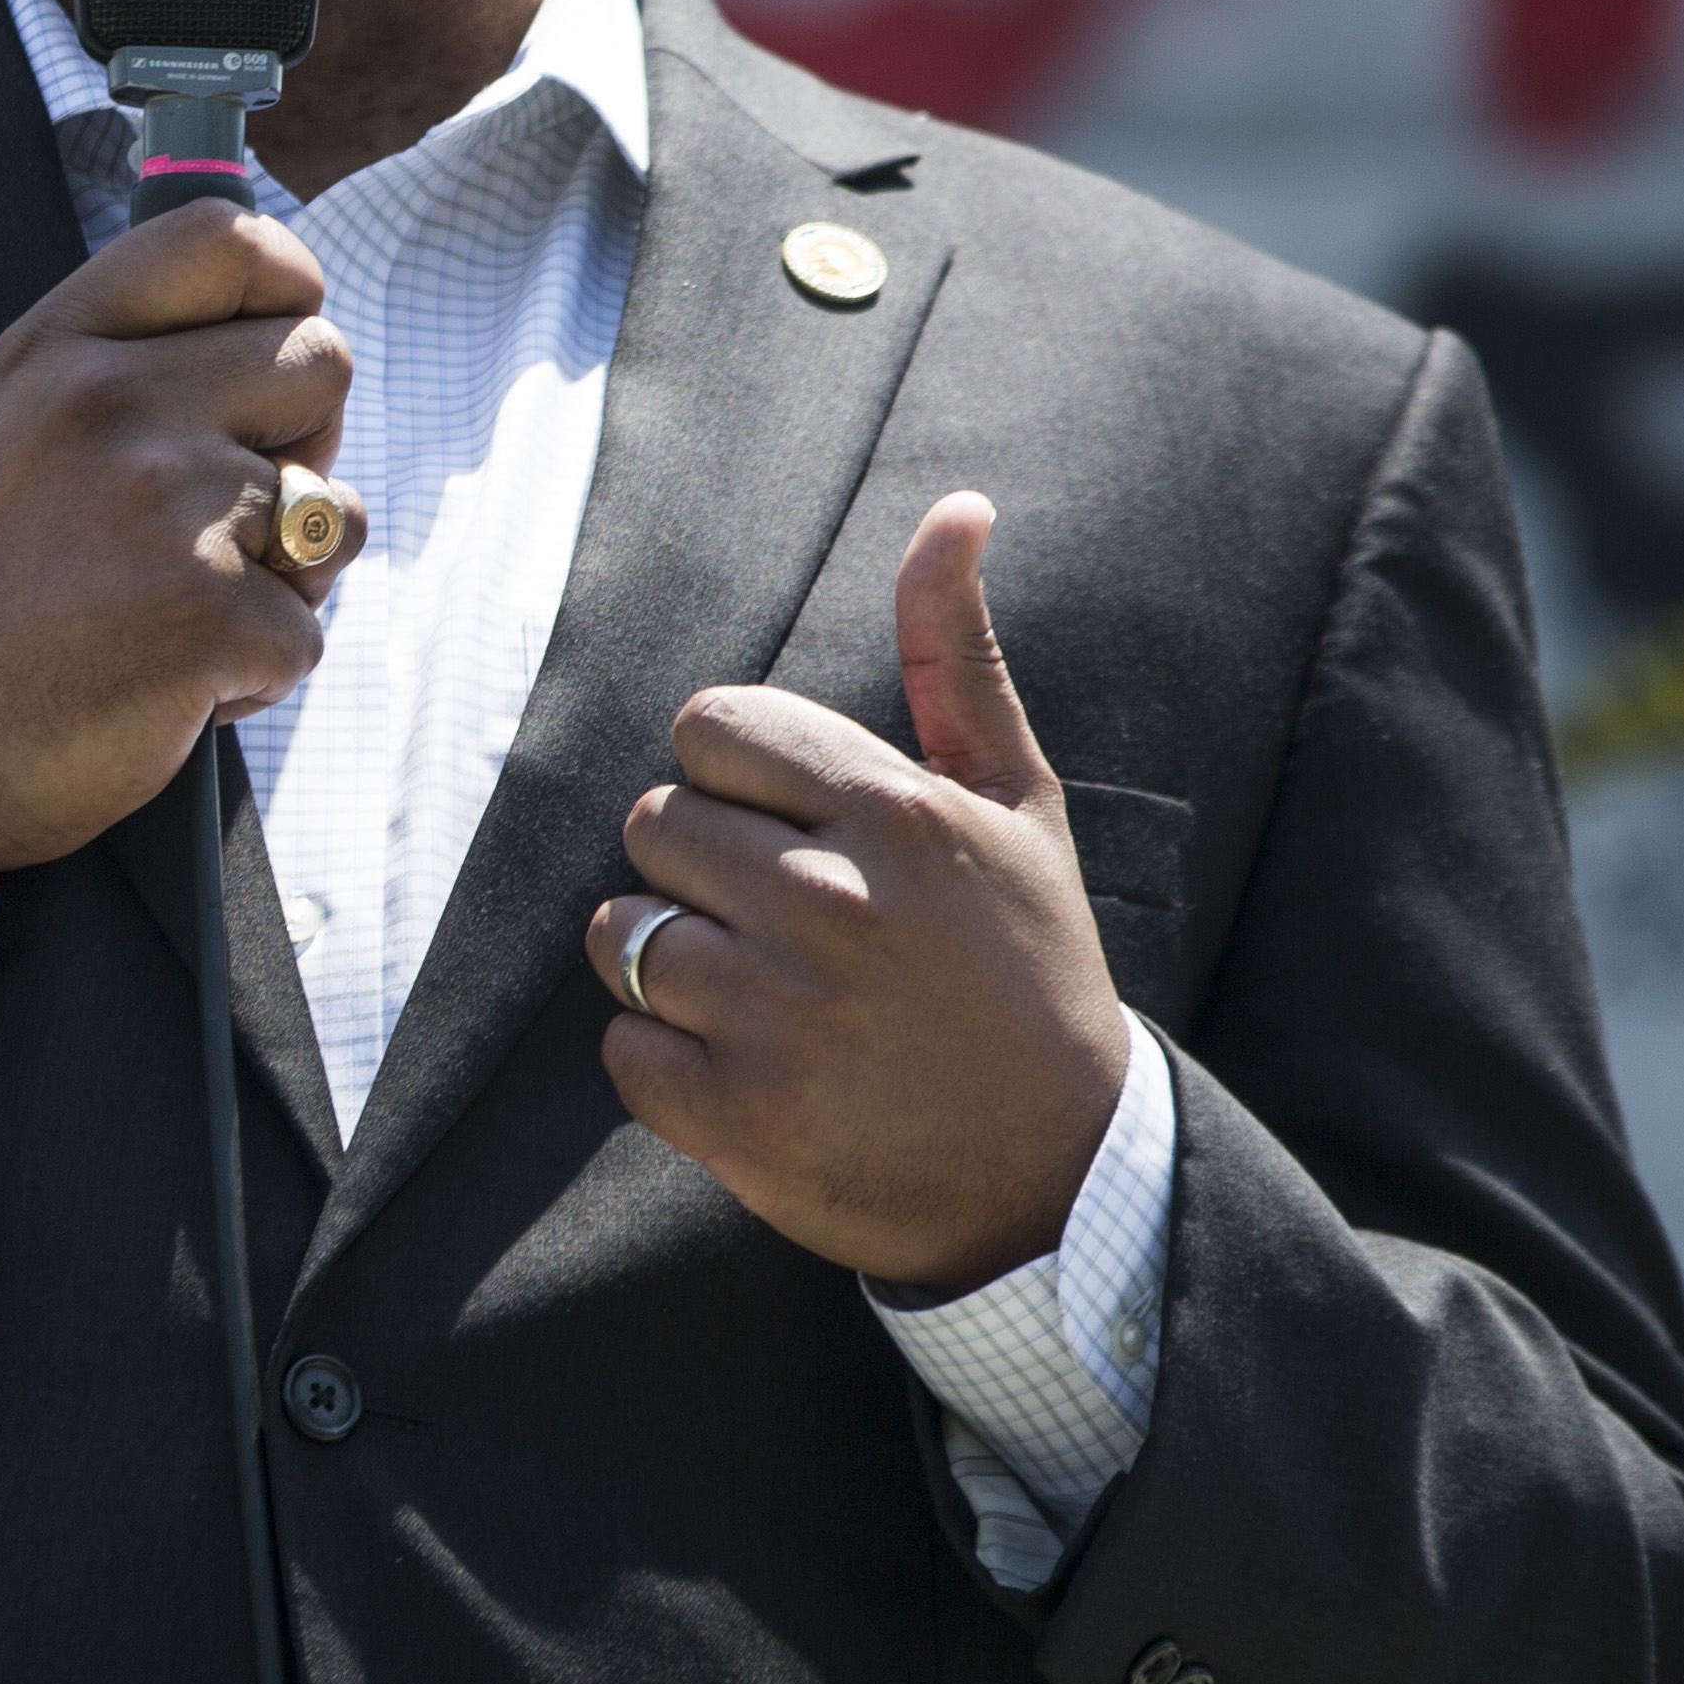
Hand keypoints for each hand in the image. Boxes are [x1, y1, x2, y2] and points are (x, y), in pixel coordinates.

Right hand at [0, 203, 362, 903]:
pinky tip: (162, 682)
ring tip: (165, 612)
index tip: (270, 366)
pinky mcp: (207, 612)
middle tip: (216, 517)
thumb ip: (128, 357)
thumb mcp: (15, 426)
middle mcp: (110, 402)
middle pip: (322, 361)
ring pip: (329, 511)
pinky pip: (306, 630)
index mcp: (59, 344)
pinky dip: (254, 674)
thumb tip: (288, 331)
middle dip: (302, 444)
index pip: (231, 239)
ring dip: (277, 579)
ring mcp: (164, 504)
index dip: (289, 293)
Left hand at [592, 492, 1134, 1289]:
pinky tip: (746, 1070)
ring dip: (669, 964)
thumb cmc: (1032, 971)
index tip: (791, 830)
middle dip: (702, 868)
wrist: (1063, 1177)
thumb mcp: (1015, 805)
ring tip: (761, 996)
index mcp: (895, 813)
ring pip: (623, 934)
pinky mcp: (737, 1117)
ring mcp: (779, 1014)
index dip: (736, 778)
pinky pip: (621, 1050)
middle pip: (656, 825)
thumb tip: (958, 506)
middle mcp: (832, 904)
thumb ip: (955, 654)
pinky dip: (663, 1063)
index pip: (710, 728)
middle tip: (784, 923)